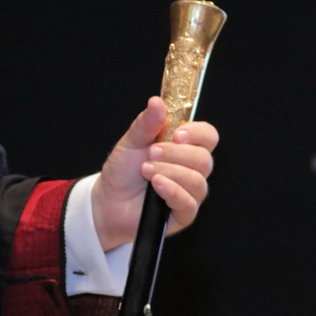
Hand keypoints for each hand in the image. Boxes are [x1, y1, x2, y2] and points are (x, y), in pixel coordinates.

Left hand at [89, 97, 219, 249]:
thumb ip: (146, 124)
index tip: (177, 134)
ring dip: (170, 172)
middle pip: (204, 158)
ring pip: (197, 180)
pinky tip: (156, 186)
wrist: (108, 202)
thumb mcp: (130, 143)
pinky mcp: (183, 214)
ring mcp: (190, 192)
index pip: (208, 136)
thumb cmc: (123, 172)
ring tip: (145, 170)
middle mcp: (192, 169)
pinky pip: (189, 203)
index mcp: (184, 148)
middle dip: (176, 154)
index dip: (197, 133)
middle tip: (151, 153)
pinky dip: (173, 191)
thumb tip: (157, 101)